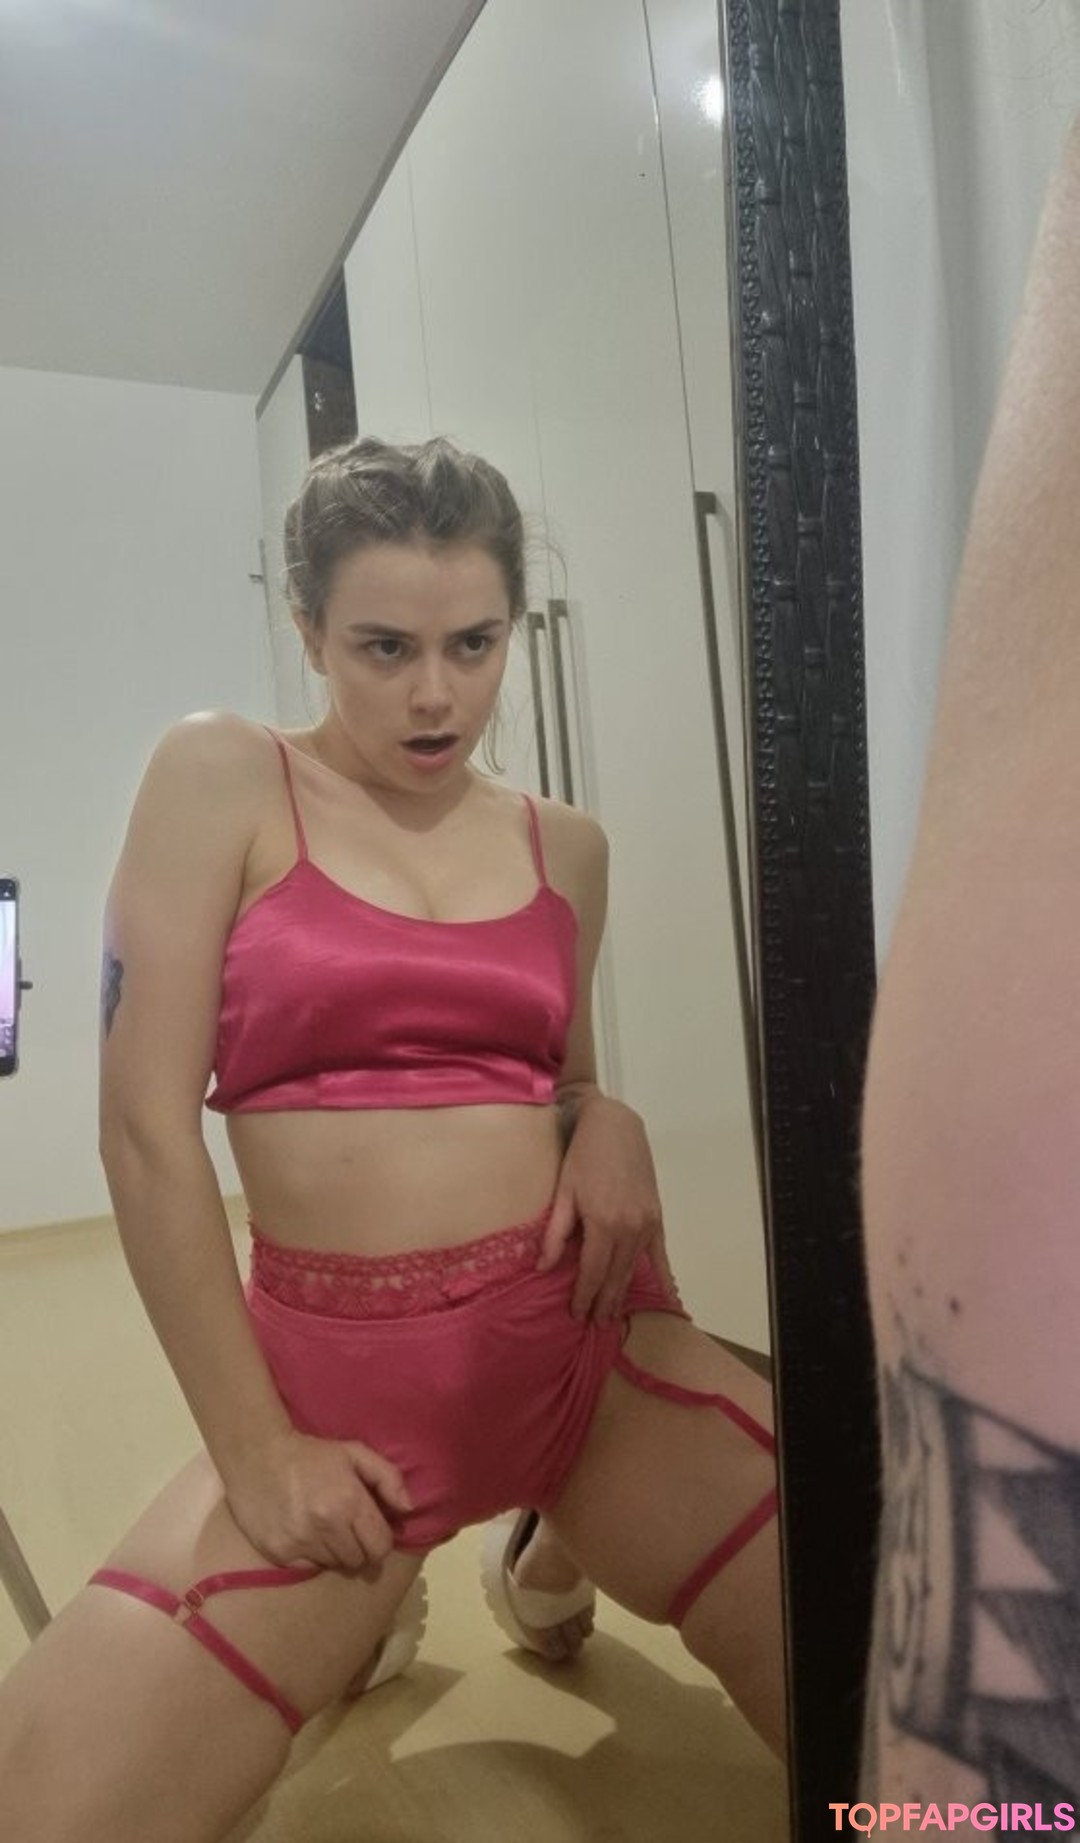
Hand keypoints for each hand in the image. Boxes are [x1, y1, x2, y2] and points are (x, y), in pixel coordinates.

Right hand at [223, 1428, 412, 1571]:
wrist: (257, 1455)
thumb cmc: (311, 1455)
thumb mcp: (354, 1453)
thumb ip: (387, 1478)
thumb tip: (408, 1510)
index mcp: (349, 1502)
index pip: (380, 1547)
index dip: (380, 1541)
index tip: (371, 1530)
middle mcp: (326, 1527)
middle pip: (358, 1561)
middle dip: (358, 1547)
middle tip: (346, 1528)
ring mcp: (300, 1543)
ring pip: (334, 1565)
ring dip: (334, 1552)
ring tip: (323, 1528)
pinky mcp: (279, 1553)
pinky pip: (308, 1568)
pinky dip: (310, 1556)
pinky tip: (303, 1533)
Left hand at [536, 1093, 676, 1323]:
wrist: (615, 1127)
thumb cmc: (583, 1157)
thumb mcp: (564, 1193)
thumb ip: (556, 1234)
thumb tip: (543, 1268)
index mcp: (604, 1224)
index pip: (593, 1272)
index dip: (584, 1296)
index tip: (576, 1315)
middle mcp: (630, 1229)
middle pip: (616, 1276)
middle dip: (605, 1302)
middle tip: (595, 1324)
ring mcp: (648, 1223)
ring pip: (635, 1268)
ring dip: (625, 1293)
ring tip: (615, 1315)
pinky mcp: (658, 1216)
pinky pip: (661, 1253)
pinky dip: (664, 1276)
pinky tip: (669, 1296)